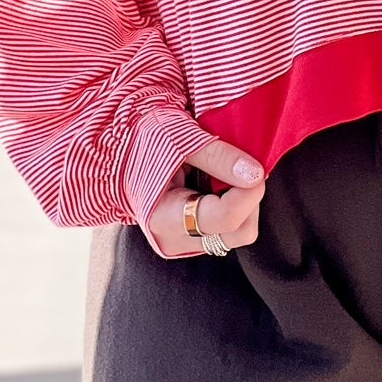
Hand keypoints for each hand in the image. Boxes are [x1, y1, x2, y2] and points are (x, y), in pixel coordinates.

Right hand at [138, 134, 266, 260]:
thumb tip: (256, 174)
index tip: (257, 169)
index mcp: (163, 218)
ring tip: (224, 173)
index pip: (222, 218)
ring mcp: (185, 243)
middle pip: (238, 232)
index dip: (247, 193)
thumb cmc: (147, 139)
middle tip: (241, 168)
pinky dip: (234, 204)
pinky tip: (217, 183)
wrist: (124, 149)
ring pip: (238, 232)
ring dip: (243, 202)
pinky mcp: (194, 238)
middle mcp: (174, 240)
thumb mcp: (180, 137)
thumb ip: (218, 156)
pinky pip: (229, 228)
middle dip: (249, 200)